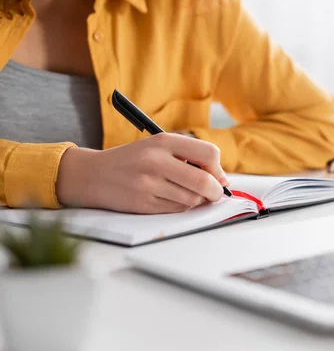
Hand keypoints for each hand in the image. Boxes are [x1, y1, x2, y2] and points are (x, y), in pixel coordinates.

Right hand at [56, 134, 228, 213]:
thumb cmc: (133, 160)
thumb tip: (223, 180)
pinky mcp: (143, 204)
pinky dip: (182, 207)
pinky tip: (171, 198)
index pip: (209, 153)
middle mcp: (156, 161)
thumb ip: (190, 157)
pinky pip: (177, 209)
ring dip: (198, 201)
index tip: (216, 175)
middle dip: (215, 191)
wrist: (93, 175)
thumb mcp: (158, 147)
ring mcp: (148, 184)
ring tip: (188, 193)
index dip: (218, 168)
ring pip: (192, 199)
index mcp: (163, 141)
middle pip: (203, 181)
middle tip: (215, 193)